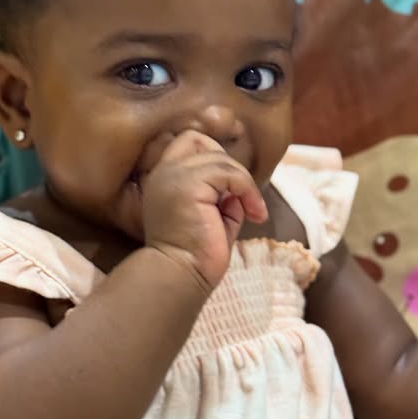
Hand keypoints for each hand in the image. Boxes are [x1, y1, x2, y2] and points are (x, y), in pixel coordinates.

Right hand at [141, 131, 267, 289]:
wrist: (180, 277)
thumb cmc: (195, 256)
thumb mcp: (212, 215)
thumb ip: (221, 194)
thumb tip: (239, 187)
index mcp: (163, 179)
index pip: (187, 141)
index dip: (212, 154)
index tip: (229, 187)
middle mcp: (163, 172)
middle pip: (202, 141)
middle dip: (229, 166)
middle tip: (242, 199)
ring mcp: (173, 175)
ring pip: (220, 158)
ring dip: (244, 183)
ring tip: (253, 212)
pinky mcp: (188, 184)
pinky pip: (229, 173)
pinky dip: (247, 190)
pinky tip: (254, 214)